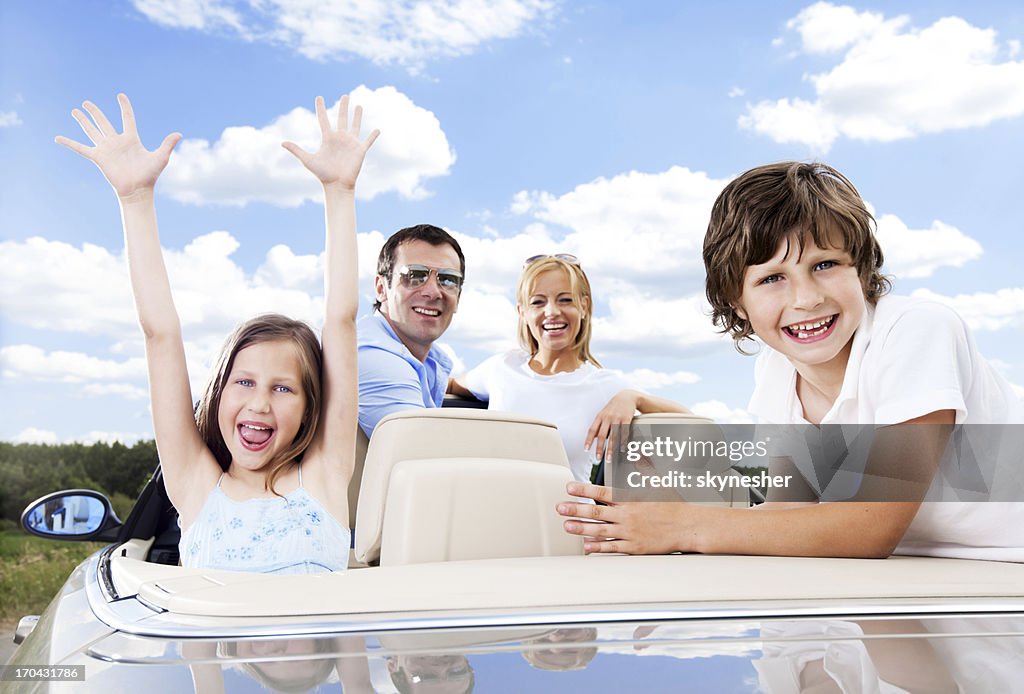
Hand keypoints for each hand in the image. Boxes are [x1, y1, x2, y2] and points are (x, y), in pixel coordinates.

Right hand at [55, 94, 180, 199]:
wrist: (138, 190)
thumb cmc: (150, 176)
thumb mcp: (161, 157)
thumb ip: (167, 144)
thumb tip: (179, 134)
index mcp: (131, 139)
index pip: (127, 118)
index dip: (124, 107)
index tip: (120, 95)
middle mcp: (117, 142)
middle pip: (104, 122)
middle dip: (95, 112)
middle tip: (86, 102)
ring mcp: (106, 149)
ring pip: (92, 131)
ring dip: (83, 120)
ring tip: (75, 110)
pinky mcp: (98, 158)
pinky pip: (81, 148)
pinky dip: (69, 143)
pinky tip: (58, 138)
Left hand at [282, 95, 378, 188]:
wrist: (337, 185)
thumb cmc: (322, 174)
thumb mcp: (308, 160)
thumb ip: (296, 150)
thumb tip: (282, 142)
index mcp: (328, 138)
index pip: (323, 119)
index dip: (320, 108)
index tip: (318, 97)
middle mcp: (340, 138)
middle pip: (342, 118)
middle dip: (343, 107)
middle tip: (345, 96)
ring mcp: (351, 144)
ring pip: (355, 126)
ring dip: (357, 116)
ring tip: (359, 106)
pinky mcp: (360, 151)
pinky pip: (368, 141)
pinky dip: (373, 136)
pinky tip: (378, 129)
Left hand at [557, 481, 691, 554]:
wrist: (689, 526)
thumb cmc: (674, 504)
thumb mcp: (659, 482)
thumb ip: (644, 468)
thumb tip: (638, 453)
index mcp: (631, 498)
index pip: (602, 492)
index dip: (583, 490)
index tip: (569, 487)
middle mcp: (627, 515)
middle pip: (596, 512)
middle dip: (575, 509)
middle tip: (559, 508)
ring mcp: (630, 532)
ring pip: (599, 530)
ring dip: (581, 528)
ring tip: (566, 526)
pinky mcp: (634, 547)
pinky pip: (611, 547)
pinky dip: (597, 547)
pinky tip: (586, 546)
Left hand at [585, 389, 639, 463]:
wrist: (627, 396)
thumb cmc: (614, 407)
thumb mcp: (604, 414)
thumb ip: (599, 425)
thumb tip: (595, 437)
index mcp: (600, 417)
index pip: (592, 430)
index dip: (588, 440)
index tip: (586, 449)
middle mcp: (607, 418)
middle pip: (602, 435)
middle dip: (599, 448)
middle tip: (597, 458)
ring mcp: (617, 418)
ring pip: (613, 436)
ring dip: (610, 449)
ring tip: (609, 458)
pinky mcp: (626, 419)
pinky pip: (624, 432)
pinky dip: (622, 442)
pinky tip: (621, 449)